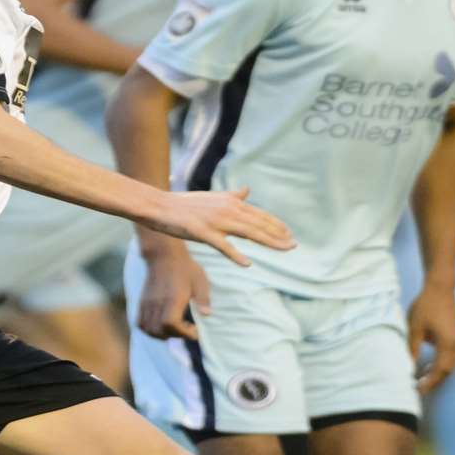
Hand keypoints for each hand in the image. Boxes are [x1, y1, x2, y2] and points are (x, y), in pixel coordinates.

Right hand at [137, 240, 212, 339]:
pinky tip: (160, 325)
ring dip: (161, 334)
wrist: (163, 255)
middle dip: (174, 335)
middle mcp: (157, 302)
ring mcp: (147, 303)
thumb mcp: (200, 280)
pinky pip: (140, 323)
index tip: (195, 331)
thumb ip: (203, 299)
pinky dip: (149, 329)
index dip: (183, 332)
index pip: (170, 323)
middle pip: (158, 330)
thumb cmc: (184, 267)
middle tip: (186, 329)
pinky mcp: (142, 302)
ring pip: (148, 329)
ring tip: (173, 328)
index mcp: (172, 298)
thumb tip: (207, 315)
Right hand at [145, 187, 293, 266]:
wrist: (160, 205)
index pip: (259, 214)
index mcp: (230, 202)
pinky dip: (235, 254)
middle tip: (294, 244)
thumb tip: (248, 190)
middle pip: (259, 224)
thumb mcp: (213, 197)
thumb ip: (233, 196)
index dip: (276, 224)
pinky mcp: (202, 233)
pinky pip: (223, 246)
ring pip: (248, 232)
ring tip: (284, 249)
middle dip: (278, 235)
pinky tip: (247, 263)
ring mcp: (216, 221)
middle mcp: (227, 210)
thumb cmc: (185, 204)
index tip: (289, 234)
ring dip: (269, 242)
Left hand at [407, 282, 454, 392]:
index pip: (440, 371)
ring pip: (448, 364)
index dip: (429, 383)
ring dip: (436, 374)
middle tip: (417, 390)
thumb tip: (407, 367)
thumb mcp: (414, 328)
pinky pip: (448, 357)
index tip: (417, 390)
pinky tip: (426, 367)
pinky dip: (439, 365)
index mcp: (448, 343)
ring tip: (420, 381)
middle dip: (433, 382)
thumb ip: (412, 349)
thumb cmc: (426, 305)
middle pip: (446, 371)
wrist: (440, 287)